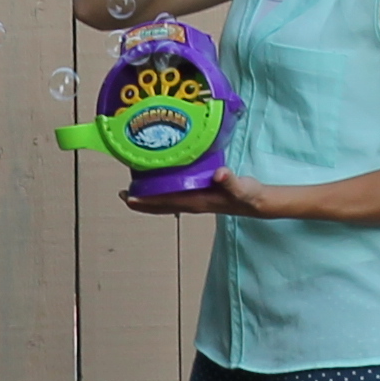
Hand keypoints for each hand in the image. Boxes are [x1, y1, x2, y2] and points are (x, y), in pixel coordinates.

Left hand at [122, 170, 286, 218]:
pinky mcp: (198, 195)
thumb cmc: (248, 194)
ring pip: (165, 201)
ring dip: (149, 197)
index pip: (165, 202)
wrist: (257, 201)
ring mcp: (194, 200)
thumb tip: (219, 174)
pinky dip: (162, 191)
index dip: (145, 200)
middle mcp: (191, 203)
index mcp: (196, 201)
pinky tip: (158, 181)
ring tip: (134, 187)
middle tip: (122, 194)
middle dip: (140, 201)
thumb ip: (230, 180)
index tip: (128, 196)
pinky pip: (174, 195)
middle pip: (159, 205)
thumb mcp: (240, 187)